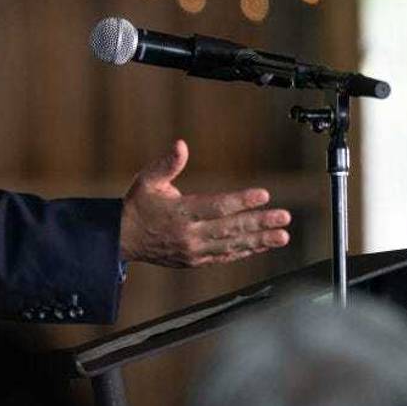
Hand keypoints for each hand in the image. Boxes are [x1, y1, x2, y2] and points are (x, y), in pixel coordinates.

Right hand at [120, 140, 290, 267]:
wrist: (123, 239)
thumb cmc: (138, 206)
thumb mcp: (148, 180)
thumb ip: (167, 164)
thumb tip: (181, 145)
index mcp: (180, 212)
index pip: (217, 206)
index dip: (242, 201)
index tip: (264, 195)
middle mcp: (189, 234)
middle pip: (230, 228)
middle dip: (259, 222)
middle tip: (283, 217)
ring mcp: (194, 250)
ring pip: (232, 245)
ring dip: (259, 240)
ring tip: (281, 236)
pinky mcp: (196, 260)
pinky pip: (225, 256)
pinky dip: (245, 251)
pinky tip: (261, 245)